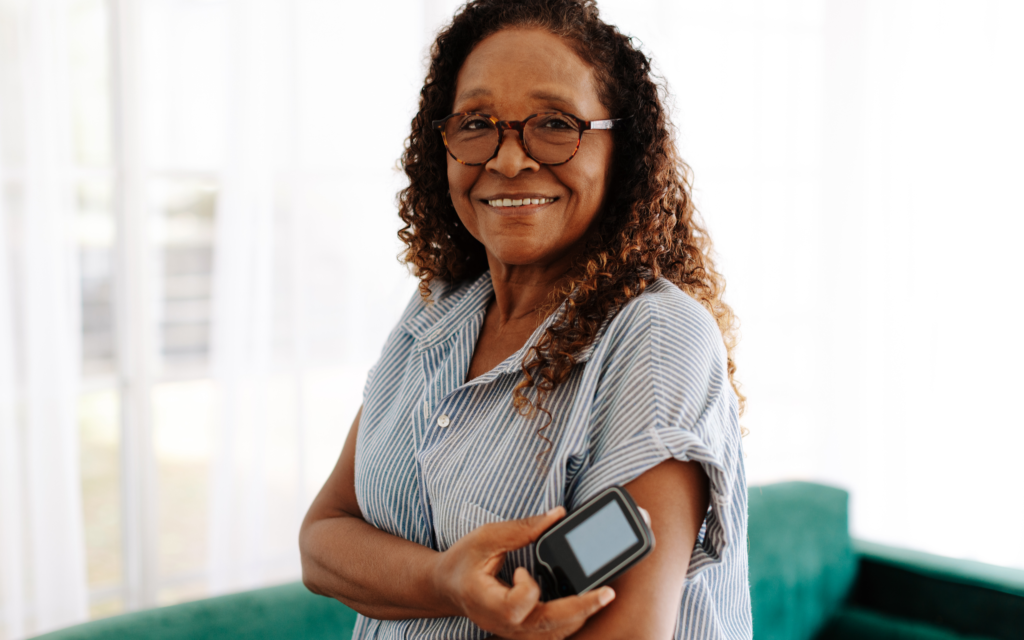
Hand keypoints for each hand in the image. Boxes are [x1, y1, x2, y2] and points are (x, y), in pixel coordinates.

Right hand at [432, 507, 615, 639]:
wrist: (446, 586)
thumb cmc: (462, 561)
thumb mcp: (485, 537)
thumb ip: (521, 529)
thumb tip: (557, 515)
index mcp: (486, 603)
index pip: (517, 607)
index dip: (527, 588)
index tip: (522, 569)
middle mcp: (502, 625)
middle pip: (546, 627)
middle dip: (580, 609)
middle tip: (608, 592)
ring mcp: (513, 633)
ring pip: (553, 635)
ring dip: (579, 616)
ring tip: (601, 596)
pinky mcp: (522, 632)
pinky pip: (551, 634)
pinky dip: (570, 621)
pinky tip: (585, 603)